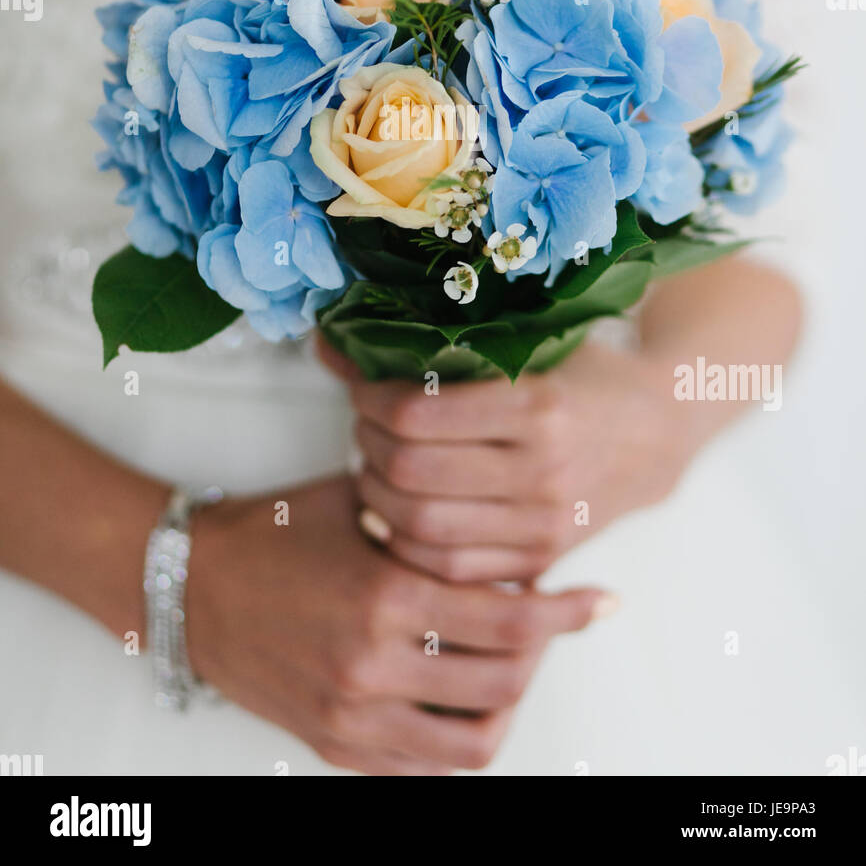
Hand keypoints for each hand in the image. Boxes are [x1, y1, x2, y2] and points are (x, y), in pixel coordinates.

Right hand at [187, 474, 610, 774]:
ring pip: (472, 741)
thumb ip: (428, 508)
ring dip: (507, 703)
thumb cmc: (275, 532)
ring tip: (510, 665)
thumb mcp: (356, 500)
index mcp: (386, 596)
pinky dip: (458, 739)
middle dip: (542, 652)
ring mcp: (354, 717)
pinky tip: (466, 699)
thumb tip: (502, 501)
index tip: (601, 599)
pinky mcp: (335, 746)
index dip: (566, 611)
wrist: (190, 587)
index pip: (508, 617)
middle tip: (549, 621)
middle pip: (503, 682)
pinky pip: (424, 768)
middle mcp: (374, 666)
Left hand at [331, 340, 689, 583]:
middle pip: (410, 472)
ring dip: (377, 497)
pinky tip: (399, 511)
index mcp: (537, 404)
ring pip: (420, 527)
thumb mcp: (522, 345)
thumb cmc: (579, 375)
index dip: (369, 398)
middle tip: (364, 426)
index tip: (362, 387)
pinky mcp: (540, 560)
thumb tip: (329, 339)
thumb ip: (428, 347)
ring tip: (376, 467)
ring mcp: (543, 522)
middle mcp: (543, 469)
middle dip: (367, 446)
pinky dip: (407, 543)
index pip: (416, 412)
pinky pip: (448, 567)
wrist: (655, 433)